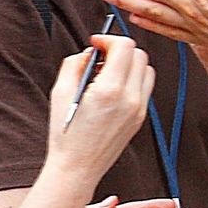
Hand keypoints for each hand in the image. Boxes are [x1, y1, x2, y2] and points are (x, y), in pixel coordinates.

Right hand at [48, 35, 154, 181]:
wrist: (78, 168)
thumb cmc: (66, 134)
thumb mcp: (60, 91)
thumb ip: (75, 63)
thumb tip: (90, 52)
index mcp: (110, 90)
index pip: (125, 46)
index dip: (108, 38)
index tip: (96, 43)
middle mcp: (131, 98)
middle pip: (139, 54)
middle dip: (119, 49)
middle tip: (100, 57)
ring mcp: (139, 109)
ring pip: (146, 69)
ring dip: (129, 63)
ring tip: (106, 73)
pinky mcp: (140, 117)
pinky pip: (144, 86)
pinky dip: (132, 79)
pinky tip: (113, 87)